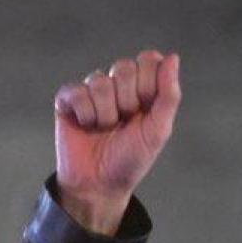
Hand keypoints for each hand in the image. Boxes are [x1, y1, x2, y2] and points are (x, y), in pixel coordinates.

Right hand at [53, 51, 181, 233]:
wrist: (100, 184)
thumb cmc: (131, 159)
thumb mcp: (158, 131)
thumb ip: (168, 95)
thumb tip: (173, 57)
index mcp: (143, 89)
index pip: (149, 60)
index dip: (148, 84)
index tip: (146, 109)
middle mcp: (118, 86)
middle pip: (124, 67)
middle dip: (127, 101)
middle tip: (124, 123)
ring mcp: (92, 91)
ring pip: (100, 81)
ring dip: (106, 113)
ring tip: (104, 129)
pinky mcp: (68, 99)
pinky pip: (77, 91)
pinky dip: (85, 114)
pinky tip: (86, 126)